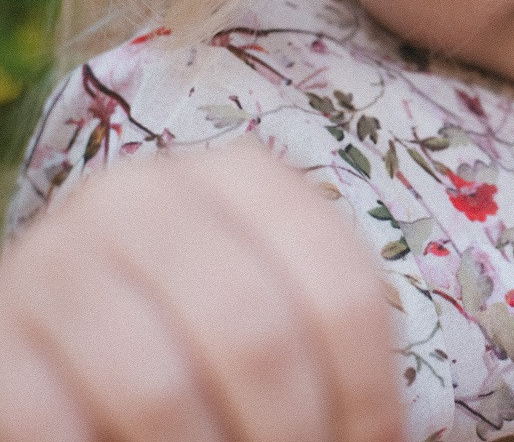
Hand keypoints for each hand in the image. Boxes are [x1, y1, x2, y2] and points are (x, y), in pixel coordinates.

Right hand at [0, 141, 404, 441]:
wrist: (77, 322)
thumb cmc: (205, 320)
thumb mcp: (274, 298)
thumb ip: (325, 334)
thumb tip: (379, 437)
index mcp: (241, 178)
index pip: (340, 295)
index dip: (367, 395)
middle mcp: (144, 197)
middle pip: (256, 337)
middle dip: (292, 433)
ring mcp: (57, 257)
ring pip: (157, 390)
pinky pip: (54, 421)